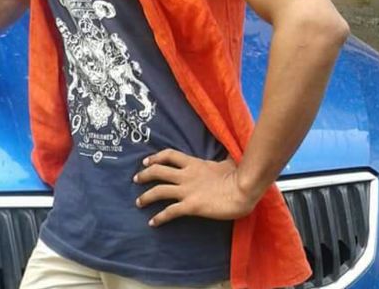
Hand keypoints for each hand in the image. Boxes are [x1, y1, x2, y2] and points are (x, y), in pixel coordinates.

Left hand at [133, 149, 256, 224]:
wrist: (243, 189)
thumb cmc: (238, 176)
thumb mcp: (226, 162)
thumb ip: (221, 160)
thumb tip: (228, 155)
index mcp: (193, 163)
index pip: (169, 155)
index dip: (155, 157)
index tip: (146, 161)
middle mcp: (186, 175)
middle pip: (158, 171)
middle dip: (144, 175)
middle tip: (135, 180)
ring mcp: (187, 190)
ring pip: (159, 190)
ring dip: (146, 196)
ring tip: (138, 202)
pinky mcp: (191, 206)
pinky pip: (170, 211)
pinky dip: (159, 217)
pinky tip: (152, 222)